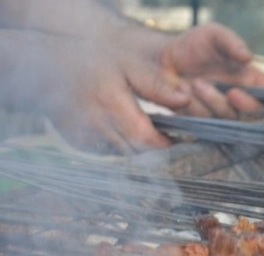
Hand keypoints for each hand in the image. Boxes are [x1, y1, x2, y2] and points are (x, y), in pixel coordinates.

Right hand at [7, 31, 179, 153]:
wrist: (45, 67)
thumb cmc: (90, 61)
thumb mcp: (127, 64)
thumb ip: (156, 84)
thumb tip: (185, 100)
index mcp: (111, 105)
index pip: (146, 140)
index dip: (164, 144)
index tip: (177, 138)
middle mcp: (96, 126)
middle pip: (137, 152)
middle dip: (154, 148)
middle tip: (166, 136)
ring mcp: (84, 137)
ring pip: (123, 155)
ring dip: (138, 149)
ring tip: (147, 132)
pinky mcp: (78, 143)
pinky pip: (107, 153)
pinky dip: (119, 147)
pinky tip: (123, 132)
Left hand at [150, 24, 263, 118]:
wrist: (162, 60)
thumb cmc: (194, 46)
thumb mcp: (213, 35)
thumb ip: (231, 42)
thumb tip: (248, 57)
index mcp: (252, 80)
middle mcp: (241, 100)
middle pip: (257, 115)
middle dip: (246, 106)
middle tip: (232, 92)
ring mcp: (222, 114)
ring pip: (229, 119)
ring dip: (214, 102)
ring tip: (195, 83)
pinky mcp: (204, 124)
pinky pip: (207, 124)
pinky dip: (195, 109)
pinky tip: (184, 94)